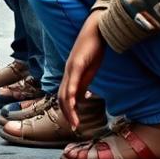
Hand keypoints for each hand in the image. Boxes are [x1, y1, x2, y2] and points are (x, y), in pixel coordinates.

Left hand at [60, 11, 105, 128]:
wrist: (97, 30)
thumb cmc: (93, 49)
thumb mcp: (89, 70)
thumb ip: (83, 83)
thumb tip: (81, 98)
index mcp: (71, 74)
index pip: (65, 95)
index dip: (67, 110)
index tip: (74, 124)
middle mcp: (68, 71)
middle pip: (62, 96)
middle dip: (67, 113)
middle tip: (74, 127)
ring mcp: (71, 66)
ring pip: (66, 91)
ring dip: (69, 108)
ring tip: (75, 122)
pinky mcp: (78, 62)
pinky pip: (73, 79)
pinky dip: (72, 92)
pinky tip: (74, 102)